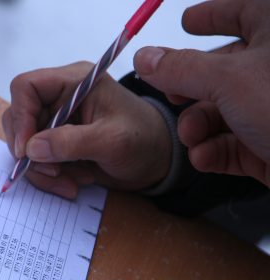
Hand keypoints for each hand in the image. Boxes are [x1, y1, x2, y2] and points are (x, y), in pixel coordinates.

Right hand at [2, 63, 171, 198]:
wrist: (157, 160)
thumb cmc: (143, 140)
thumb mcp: (112, 142)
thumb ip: (71, 142)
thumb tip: (30, 149)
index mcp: (75, 81)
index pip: (26, 87)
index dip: (20, 117)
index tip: (26, 150)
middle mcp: (59, 97)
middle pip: (18, 118)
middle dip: (30, 151)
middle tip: (52, 172)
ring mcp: (55, 121)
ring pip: (24, 144)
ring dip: (41, 169)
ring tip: (70, 181)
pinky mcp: (55, 143)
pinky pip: (35, 161)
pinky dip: (48, 176)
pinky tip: (73, 182)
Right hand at [133, 0, 269, 186]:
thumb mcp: (228, 79)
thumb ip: (180, 68)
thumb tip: (147, 58)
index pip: (241, 10)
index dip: (211, 16)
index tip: (189, 21)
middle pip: (223, 69)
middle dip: (191, 90)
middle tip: (173, 97)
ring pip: (224, 110)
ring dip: (198, 126)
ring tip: (190, 137)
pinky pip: (234, 142)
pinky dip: (214, 150)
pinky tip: (203, 156)